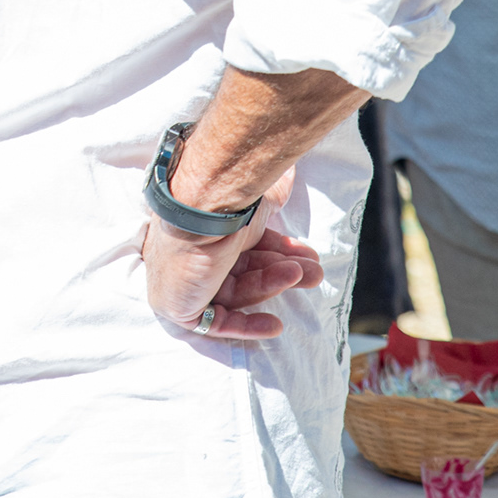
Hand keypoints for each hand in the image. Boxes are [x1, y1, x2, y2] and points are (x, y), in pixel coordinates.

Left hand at [142, 167, 323, 338]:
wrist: (195, 214)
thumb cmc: (221, 203)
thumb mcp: (256, 202)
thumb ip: (273, 196)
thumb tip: (291, 171)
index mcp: (209, 232)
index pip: (247, 249)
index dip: (278, 252)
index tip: (308, 254)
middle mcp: (196, 256)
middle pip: (246, 272)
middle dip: (283, 271)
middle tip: (316, 271)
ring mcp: (187, 283)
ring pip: (238, 292)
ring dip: (273, 286)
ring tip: (301, 274)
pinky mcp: (182, 308)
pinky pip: (218, 323)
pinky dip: (248, 325)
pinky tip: (276, 326)